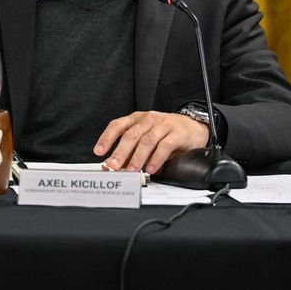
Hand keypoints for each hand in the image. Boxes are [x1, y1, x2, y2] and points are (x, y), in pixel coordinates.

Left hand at [94, 111, 208, 174]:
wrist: (192, 127)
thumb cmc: (165, 133)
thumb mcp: (146, 139)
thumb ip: (131, 152)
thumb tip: (114, 167)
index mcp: (137, 119)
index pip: (118, 125)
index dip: (107, 138)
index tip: (98, 151)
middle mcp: (148, 119)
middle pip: (131, 135)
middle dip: (120, 151)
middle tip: (113, 165)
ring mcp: (163, 125)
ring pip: (147, 140)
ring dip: (137, 157)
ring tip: (132, 170)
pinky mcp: (177, 133)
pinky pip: (165, 145)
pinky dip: (156, 158)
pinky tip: (151, 168)